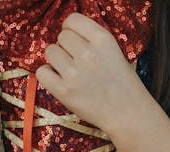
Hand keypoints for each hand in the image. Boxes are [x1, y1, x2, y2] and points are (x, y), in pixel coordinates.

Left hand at [35, 12, 149, 133]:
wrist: (127, 113)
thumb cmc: (122, 84)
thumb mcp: (114, 52)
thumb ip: (92, 40)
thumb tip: (66, 36)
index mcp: (103, 40)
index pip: (73, 20)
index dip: (70, 29)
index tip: (74, 39)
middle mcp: (88, 53)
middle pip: (61, 36)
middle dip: (66, 47)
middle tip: (76, 62)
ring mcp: (75, 73)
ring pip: (50, 52)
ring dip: (57, 60)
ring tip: (70, 72)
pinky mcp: (64, 91)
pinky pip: (42, 72)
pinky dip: (47, 75)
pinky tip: (59, 80)